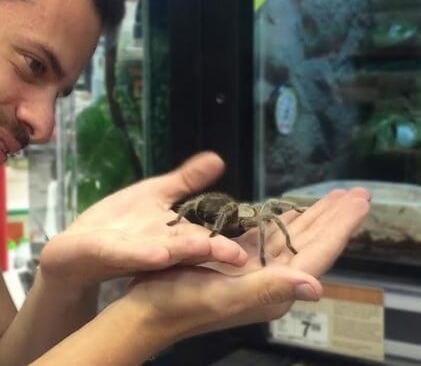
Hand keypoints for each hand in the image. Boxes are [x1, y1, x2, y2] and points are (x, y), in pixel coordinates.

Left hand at [39, 152, 247, 289]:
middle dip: (213, 252)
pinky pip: (125, 254)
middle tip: (240, 256)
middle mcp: (157, 248)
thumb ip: (186, 180)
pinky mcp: (104, 253)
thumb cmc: (119, 223)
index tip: (254, 248)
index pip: (204, 239)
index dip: (227, 243)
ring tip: (205, 250)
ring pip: (162, 254)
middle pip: (188, 250)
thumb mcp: (154, 194)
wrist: (74, 248)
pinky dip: (142, 254)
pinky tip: (158, 253)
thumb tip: (218, 158)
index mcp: (172, 236)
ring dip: (182, 253)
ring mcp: (131, 252)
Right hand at [122, 187, 370, 341]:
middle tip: (355, 193)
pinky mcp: (235, 263)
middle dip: (333, 218)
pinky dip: (284, 222)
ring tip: (333, 199)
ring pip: (293, 239)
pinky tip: (290, 212)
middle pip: (311, 243)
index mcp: (272, 287)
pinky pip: (268, 238)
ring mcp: (252, 271)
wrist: (147, 313)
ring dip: (314, 218)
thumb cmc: (180, 304)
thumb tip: (317, 286)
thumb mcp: (224, 296)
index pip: (318, 254)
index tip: (359, 201)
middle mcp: (269, 279)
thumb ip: (269, 288)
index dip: (340, 227)